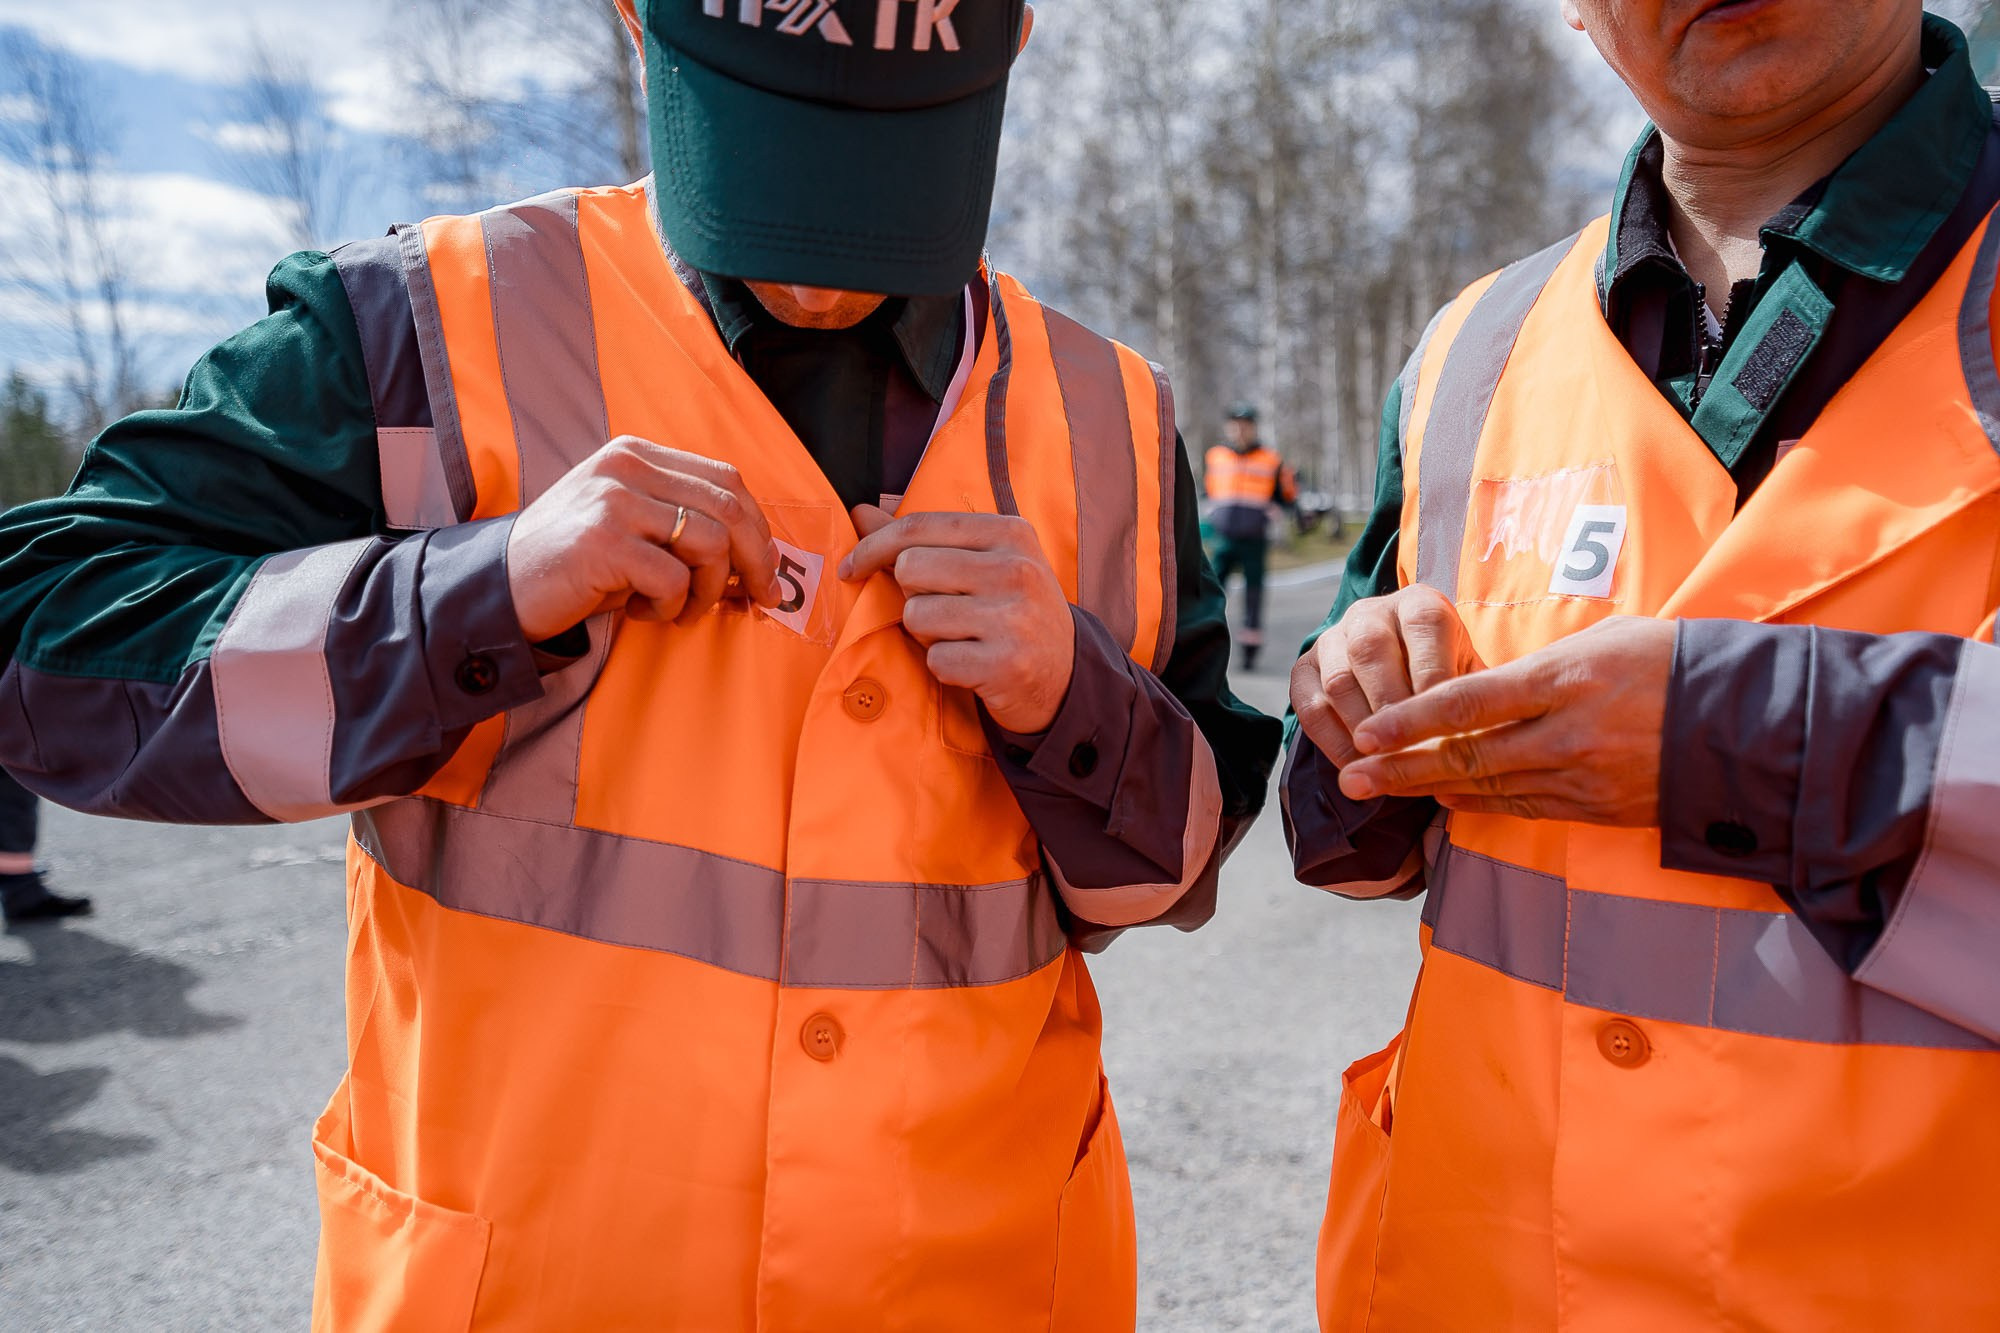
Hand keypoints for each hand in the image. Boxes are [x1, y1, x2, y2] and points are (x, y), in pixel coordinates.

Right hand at [506, 436, 780, 641]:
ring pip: (709, 544)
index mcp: (637, 455)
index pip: (727, 480)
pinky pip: (674, 578)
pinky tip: (643, 611)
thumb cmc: (575, 565)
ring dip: (709, 591)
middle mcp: (626, 467)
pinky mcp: (603, 542)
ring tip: (680, 608)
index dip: (759, 528)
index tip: (768, 571)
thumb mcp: (632, 527)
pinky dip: (671, 605)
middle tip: (758, 601)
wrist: (499, 588)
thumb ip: (686, 526)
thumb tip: (762, 562)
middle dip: (756, 562)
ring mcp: (614, 501)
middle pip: (729, 509)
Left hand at [839, 506, 1076, 733]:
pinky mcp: (1005, 664)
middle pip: (910, 570)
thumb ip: (921, 539)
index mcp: (1010, 533)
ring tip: (964, 638)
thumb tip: (860, 512)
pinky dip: (945, 667)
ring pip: (917, 616)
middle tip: (945, 610)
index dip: (873, 547)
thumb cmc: (1010, 611)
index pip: (919, 527)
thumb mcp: (981, 564)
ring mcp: (1013, 618)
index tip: (852, 567)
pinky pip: (935, 660)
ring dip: (928, 635)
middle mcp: (1016, 570)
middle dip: (913, 595)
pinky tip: (974, 665)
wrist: (1064, 676)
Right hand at [1290, 585, 1483, 768]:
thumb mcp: (1469, 674)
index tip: (1445, 723)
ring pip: (1339, 681)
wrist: (1401, 673)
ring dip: (1363, 729)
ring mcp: (1332, 640)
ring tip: (1386, 766)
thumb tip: (1485, 735)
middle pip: (1371, 651)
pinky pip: (1310, 708)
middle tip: (1410, 751)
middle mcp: (1370, 613)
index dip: (1434, 675)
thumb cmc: (1446, 677)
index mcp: (1418, 603)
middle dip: (1392, 707)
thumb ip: (1473, 696)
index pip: (1424, 625)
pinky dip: (1334, 743)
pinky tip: (1358, 767)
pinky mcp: (1304, 669)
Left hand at [1337, 615, 1674, 826]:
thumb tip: (1481, 692)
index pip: (1468, 703)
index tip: (1367, 733)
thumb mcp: (1605, 641)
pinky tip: (1445, 800)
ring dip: (1429, 790)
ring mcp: (1582, 778)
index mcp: (1565, 680)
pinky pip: (1524, 807)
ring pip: (1488, 788)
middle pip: (1466, 756)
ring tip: (1380, 791)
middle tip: (1351, 779)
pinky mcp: (1598, 808)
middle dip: (1401, 769)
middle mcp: (1567, 734)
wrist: (1753, 724)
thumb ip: (1538, 670)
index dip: (1411, 722)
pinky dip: (1479, 804)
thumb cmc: (1674, 663)